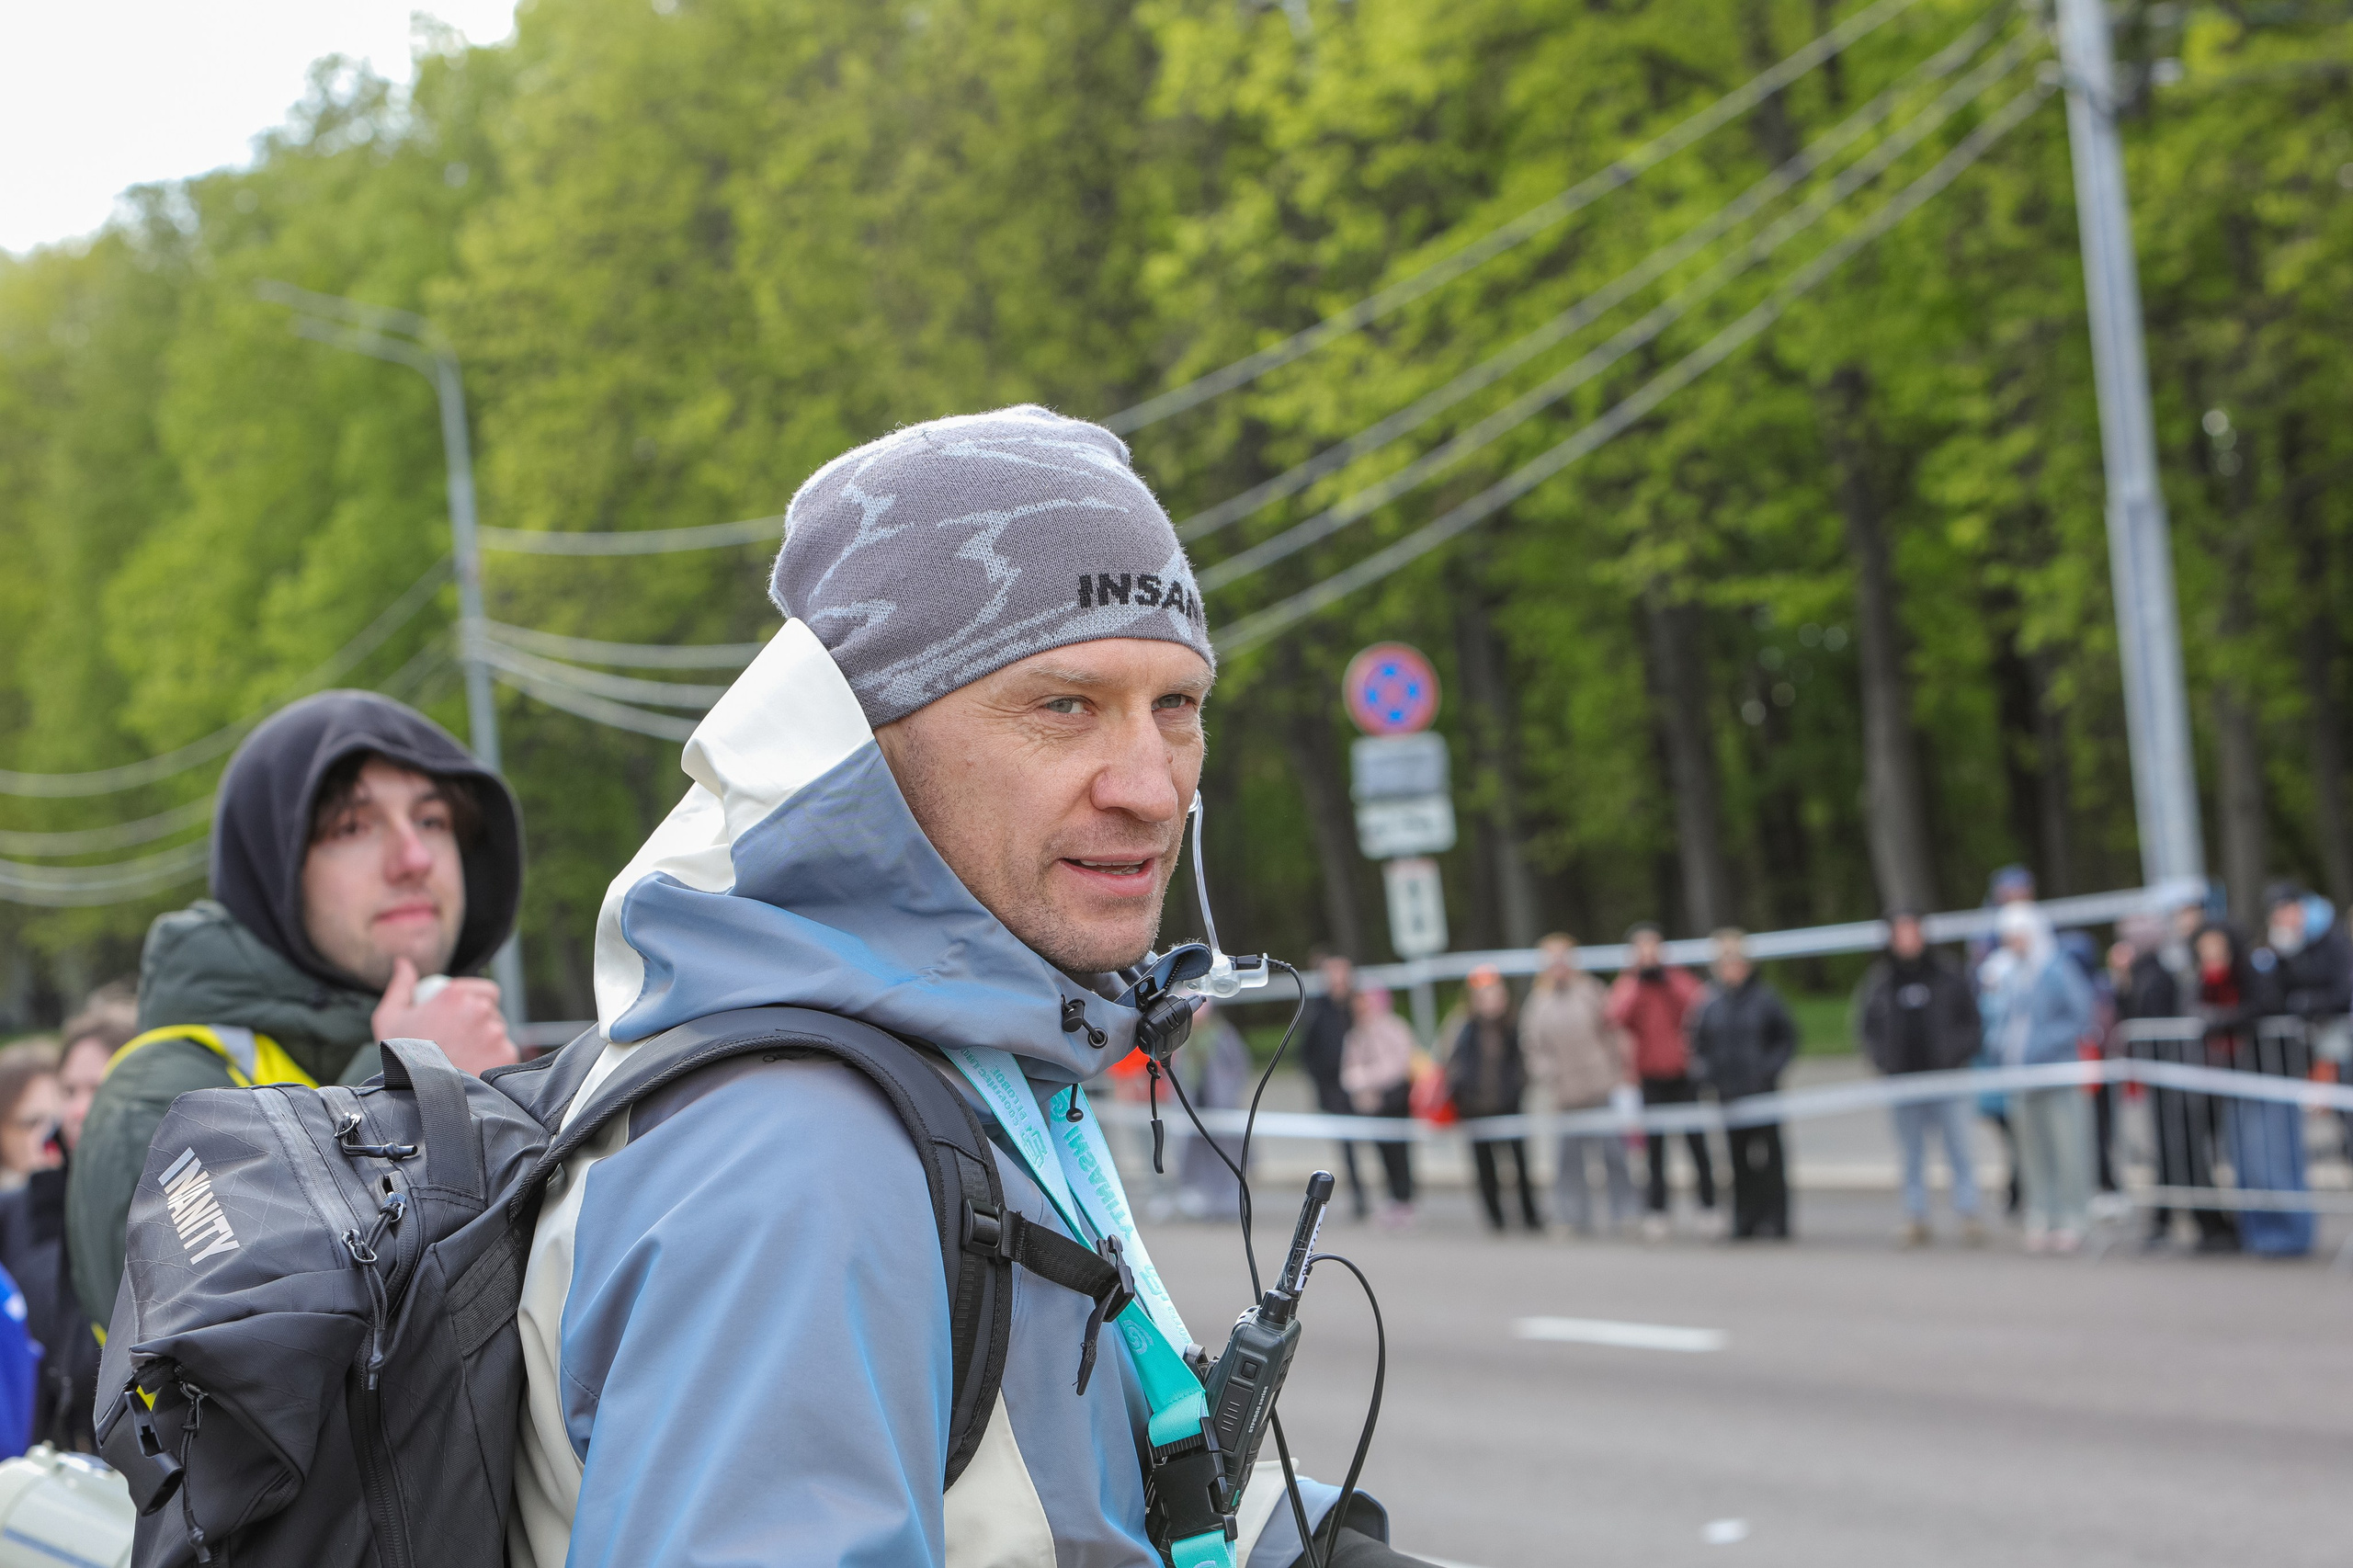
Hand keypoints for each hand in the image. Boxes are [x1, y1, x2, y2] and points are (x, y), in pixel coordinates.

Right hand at [373, 956, 518, 1076]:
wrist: (419, 1095)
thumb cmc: (402, 1056)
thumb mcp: (390, 1018)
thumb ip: (401, 986)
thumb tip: (403, 963)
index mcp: (455, 994)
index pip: (486, 990)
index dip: (477, 1002)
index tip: (462, 1018)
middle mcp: (480, 1009)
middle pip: (493, 1011)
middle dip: (481, 1022)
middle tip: (459, 1041)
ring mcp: (497, 1032)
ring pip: (499, 1032)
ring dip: (487, 1041)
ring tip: (463, 1058)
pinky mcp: (507, 1054)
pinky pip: (505, 1052)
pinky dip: (493, 1059)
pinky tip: (474, 1068)